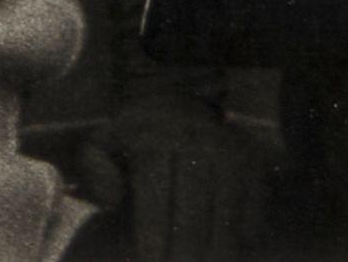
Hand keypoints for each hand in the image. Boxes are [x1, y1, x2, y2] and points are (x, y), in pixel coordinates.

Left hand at [75, 87, 273, 259]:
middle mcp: (196, 139)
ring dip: (217, 251)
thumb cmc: (135, 139)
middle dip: (185, 252)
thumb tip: (112, 201)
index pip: (156, 194)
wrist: (177, 101)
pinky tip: (233, 252)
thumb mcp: (103, 145)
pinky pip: (253, 206)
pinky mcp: (252, 160)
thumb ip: (94, 172)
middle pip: (192, 211)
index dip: (153, 236)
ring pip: (226, 214)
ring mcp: (229, 149)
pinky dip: (244, 234)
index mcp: (155, 137)